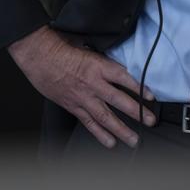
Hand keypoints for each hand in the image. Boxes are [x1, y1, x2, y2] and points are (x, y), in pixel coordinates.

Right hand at [8, 26, 155, 147]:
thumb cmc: (60, 49)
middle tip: (150, 121)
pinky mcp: (73, 106)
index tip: (151, 96)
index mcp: (97, 66)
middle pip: (119, 101)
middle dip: (137, 112)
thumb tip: (115, 63)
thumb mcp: (87, 47)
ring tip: (133, 139)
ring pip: (105, 117)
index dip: (139, 88)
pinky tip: (110, 142)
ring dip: (121, 129)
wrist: (39, 56)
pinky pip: (89, 122)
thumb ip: (102, 59)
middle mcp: (92, 84)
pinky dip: (100, 134)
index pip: (124, 78)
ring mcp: (83, 97)